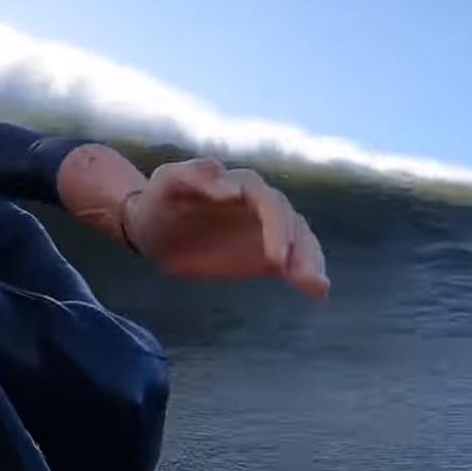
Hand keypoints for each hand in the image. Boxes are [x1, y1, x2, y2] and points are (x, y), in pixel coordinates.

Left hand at [125, 158, 329, 300]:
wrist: (152, 226)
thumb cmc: (158, 200)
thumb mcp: (165, 182)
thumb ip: (193, 178)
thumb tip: (233, 190)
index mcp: (239, 185)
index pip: (265, 201)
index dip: (273, 225)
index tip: (272, 255)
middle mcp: (260, 204)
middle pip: (288, 221)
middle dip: (294, 246)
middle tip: (293, 273)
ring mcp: (266, 229)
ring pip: (298, 240)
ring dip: (309, 261)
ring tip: (316, 285)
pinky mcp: (266, 254)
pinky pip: (292, 262)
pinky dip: (307, 275)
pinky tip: (319, 292)